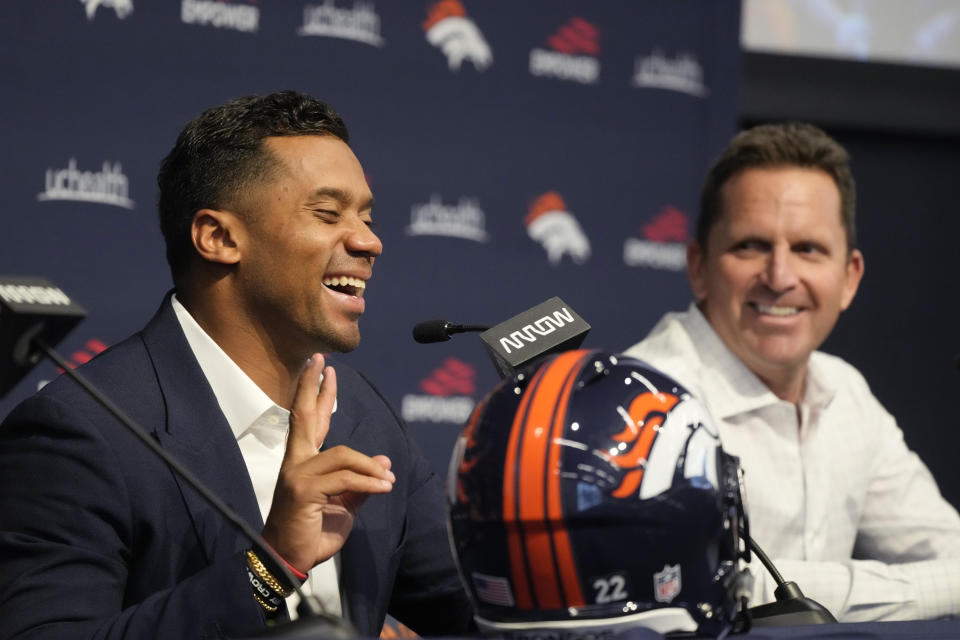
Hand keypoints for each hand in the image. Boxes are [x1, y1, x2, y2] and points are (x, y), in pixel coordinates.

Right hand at [261, 354, 393, 573]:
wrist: (290, 560)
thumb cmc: (313, 532)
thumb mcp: (343, 505)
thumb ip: (359, 483)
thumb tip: (383, 462)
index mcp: (303, 461)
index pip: (310, 420)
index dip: (317, 394)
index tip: (324, 369)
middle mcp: (296, 462)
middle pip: (305, 417)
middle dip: (314, 387)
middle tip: (322, 362)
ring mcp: (297, 475)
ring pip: (342, 454)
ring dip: (370, 465)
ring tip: (387, 478)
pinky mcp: (303, 491)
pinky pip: (345, 479)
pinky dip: (368, 482)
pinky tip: (384, 487)